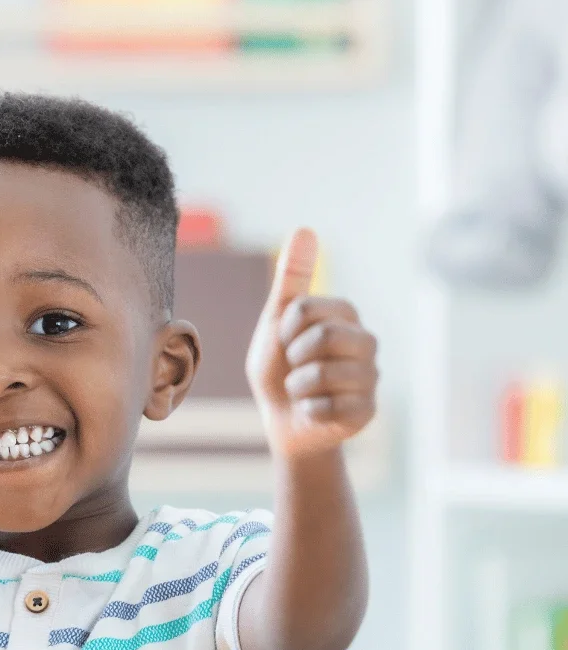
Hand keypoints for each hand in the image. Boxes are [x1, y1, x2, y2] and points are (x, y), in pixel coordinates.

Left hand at [245, 228, 377, 457]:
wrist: (282, 420)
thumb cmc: (279, 368)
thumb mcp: (278, 320)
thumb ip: (292, 278)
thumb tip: (305, 228)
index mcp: (346, 315)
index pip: (307, 309)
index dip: (285, 330)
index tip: (286, 342)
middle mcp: (366, 343)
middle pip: (324, 336)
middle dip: (294, 357)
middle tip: (295, 368)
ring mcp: (371, 378)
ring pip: (323, 375)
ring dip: (297, 387)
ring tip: (302, 391)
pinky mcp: (367, 411)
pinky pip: (327, 407)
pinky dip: (308, 411)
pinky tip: (314, 411)